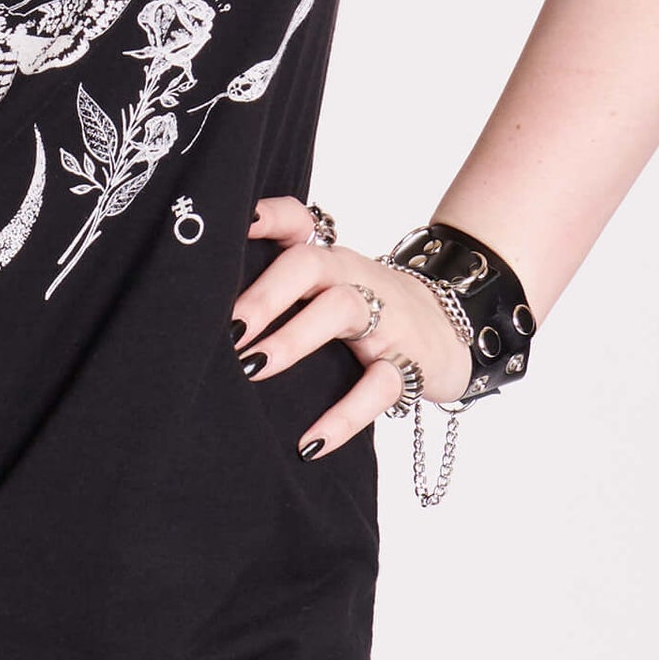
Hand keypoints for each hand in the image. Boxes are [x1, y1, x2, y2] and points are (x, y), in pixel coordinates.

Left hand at [231, 196, 472, 457]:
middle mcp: (353, 278)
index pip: (298, 221)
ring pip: (342, 310)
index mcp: (328, 259)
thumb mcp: (332, 287)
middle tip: (226, 328)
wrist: (455, 326)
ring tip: (251, 369)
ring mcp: (384, 318)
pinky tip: (309, 443)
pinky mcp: (409, 363)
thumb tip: (203, 314)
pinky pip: (378, 387)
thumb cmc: (371, 307)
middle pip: (309, 265)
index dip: (267, 216)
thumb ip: (282, 287)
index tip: (234, 223)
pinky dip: (344, 416)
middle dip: (264, 294)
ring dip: (292, 339)